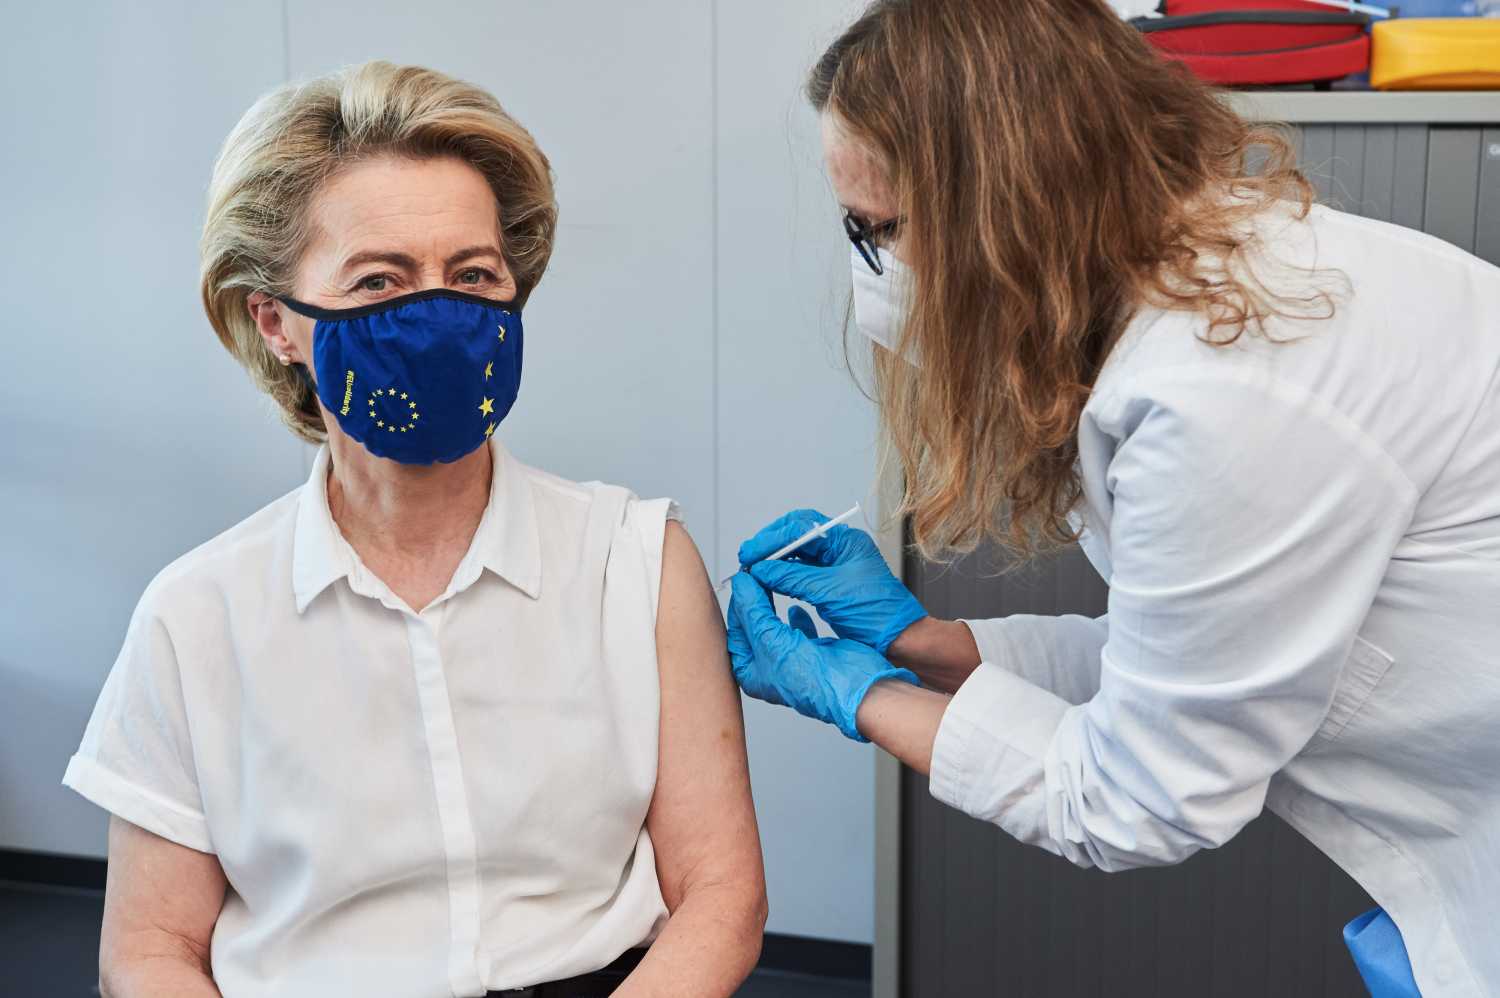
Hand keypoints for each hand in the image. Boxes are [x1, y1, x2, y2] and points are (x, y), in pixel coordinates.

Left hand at [726, 573, 918, 741]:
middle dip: (754, 602)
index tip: (743, 581)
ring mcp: (790, 659)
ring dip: (771, 605)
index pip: (735, 632)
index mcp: (750, 673)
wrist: (856, 687)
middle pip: (754, 627)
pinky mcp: (812, 651)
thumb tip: (742, 587)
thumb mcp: (774, 642)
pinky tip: (795, 608)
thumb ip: (755, 613)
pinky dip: (797, 617)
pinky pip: (798, 630)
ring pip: (774, 625)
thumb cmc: (815, 680)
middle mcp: (768, 668)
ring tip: (770, 583)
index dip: (738, 605)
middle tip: (755, 576)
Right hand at [738, 508, 927, 653]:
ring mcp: (835, 567)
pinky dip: (783, 576)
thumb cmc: (877, 614)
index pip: (801, 527)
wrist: (899, 641)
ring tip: (753, 570)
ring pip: (797, 554)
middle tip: (748, 558)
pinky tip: (769, 582)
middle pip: (796, 535)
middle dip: (770, 545)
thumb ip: (792, 577)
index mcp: (846, 541)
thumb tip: (761, 569)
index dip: (772, 538)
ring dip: (774, 560)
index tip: (751, 553)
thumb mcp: (829, 592)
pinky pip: (801, 573)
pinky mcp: (831, 585)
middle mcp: (840, 549)